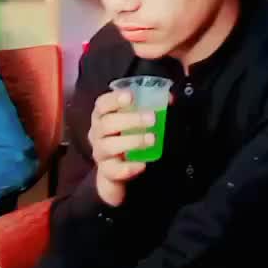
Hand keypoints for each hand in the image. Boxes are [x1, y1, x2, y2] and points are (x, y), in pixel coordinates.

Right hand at [89, 88, 155, 208]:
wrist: (118, 167)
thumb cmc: (127, 136)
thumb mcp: (136, 120)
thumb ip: (151, 107)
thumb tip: (170, 99)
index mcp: (102, 116)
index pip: (102, 104)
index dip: (114, 99)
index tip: (131, 96)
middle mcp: (97, 133)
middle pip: (106, 124)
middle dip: (130, 119)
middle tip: (152, 119)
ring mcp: (100, 153)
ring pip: (108, 146)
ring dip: (132, 141)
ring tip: (151, 139)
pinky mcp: (107, 171)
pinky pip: (113, 170)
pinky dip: (128, 167)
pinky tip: (142, 164)